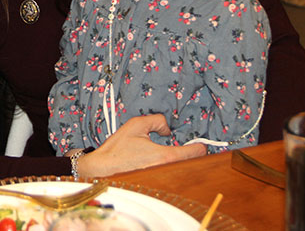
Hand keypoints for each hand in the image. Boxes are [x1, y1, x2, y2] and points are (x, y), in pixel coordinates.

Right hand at [75, 114, 205, 178]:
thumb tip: (167, 129)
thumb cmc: (117, 149)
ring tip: (181, 154)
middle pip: (190, 165)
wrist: (103, 168)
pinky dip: (173, 169)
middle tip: (193, 148)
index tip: (202, 144)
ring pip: (181, 171)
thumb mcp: (136, 125)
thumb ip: (157, 121)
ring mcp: (161, 179)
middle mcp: (166, 170)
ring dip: (183, 163)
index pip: (193, 153)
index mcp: (165, 156)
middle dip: (193, 156)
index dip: (200, 147)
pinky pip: (171, 175)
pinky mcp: (154, 183)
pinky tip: (167, 163)